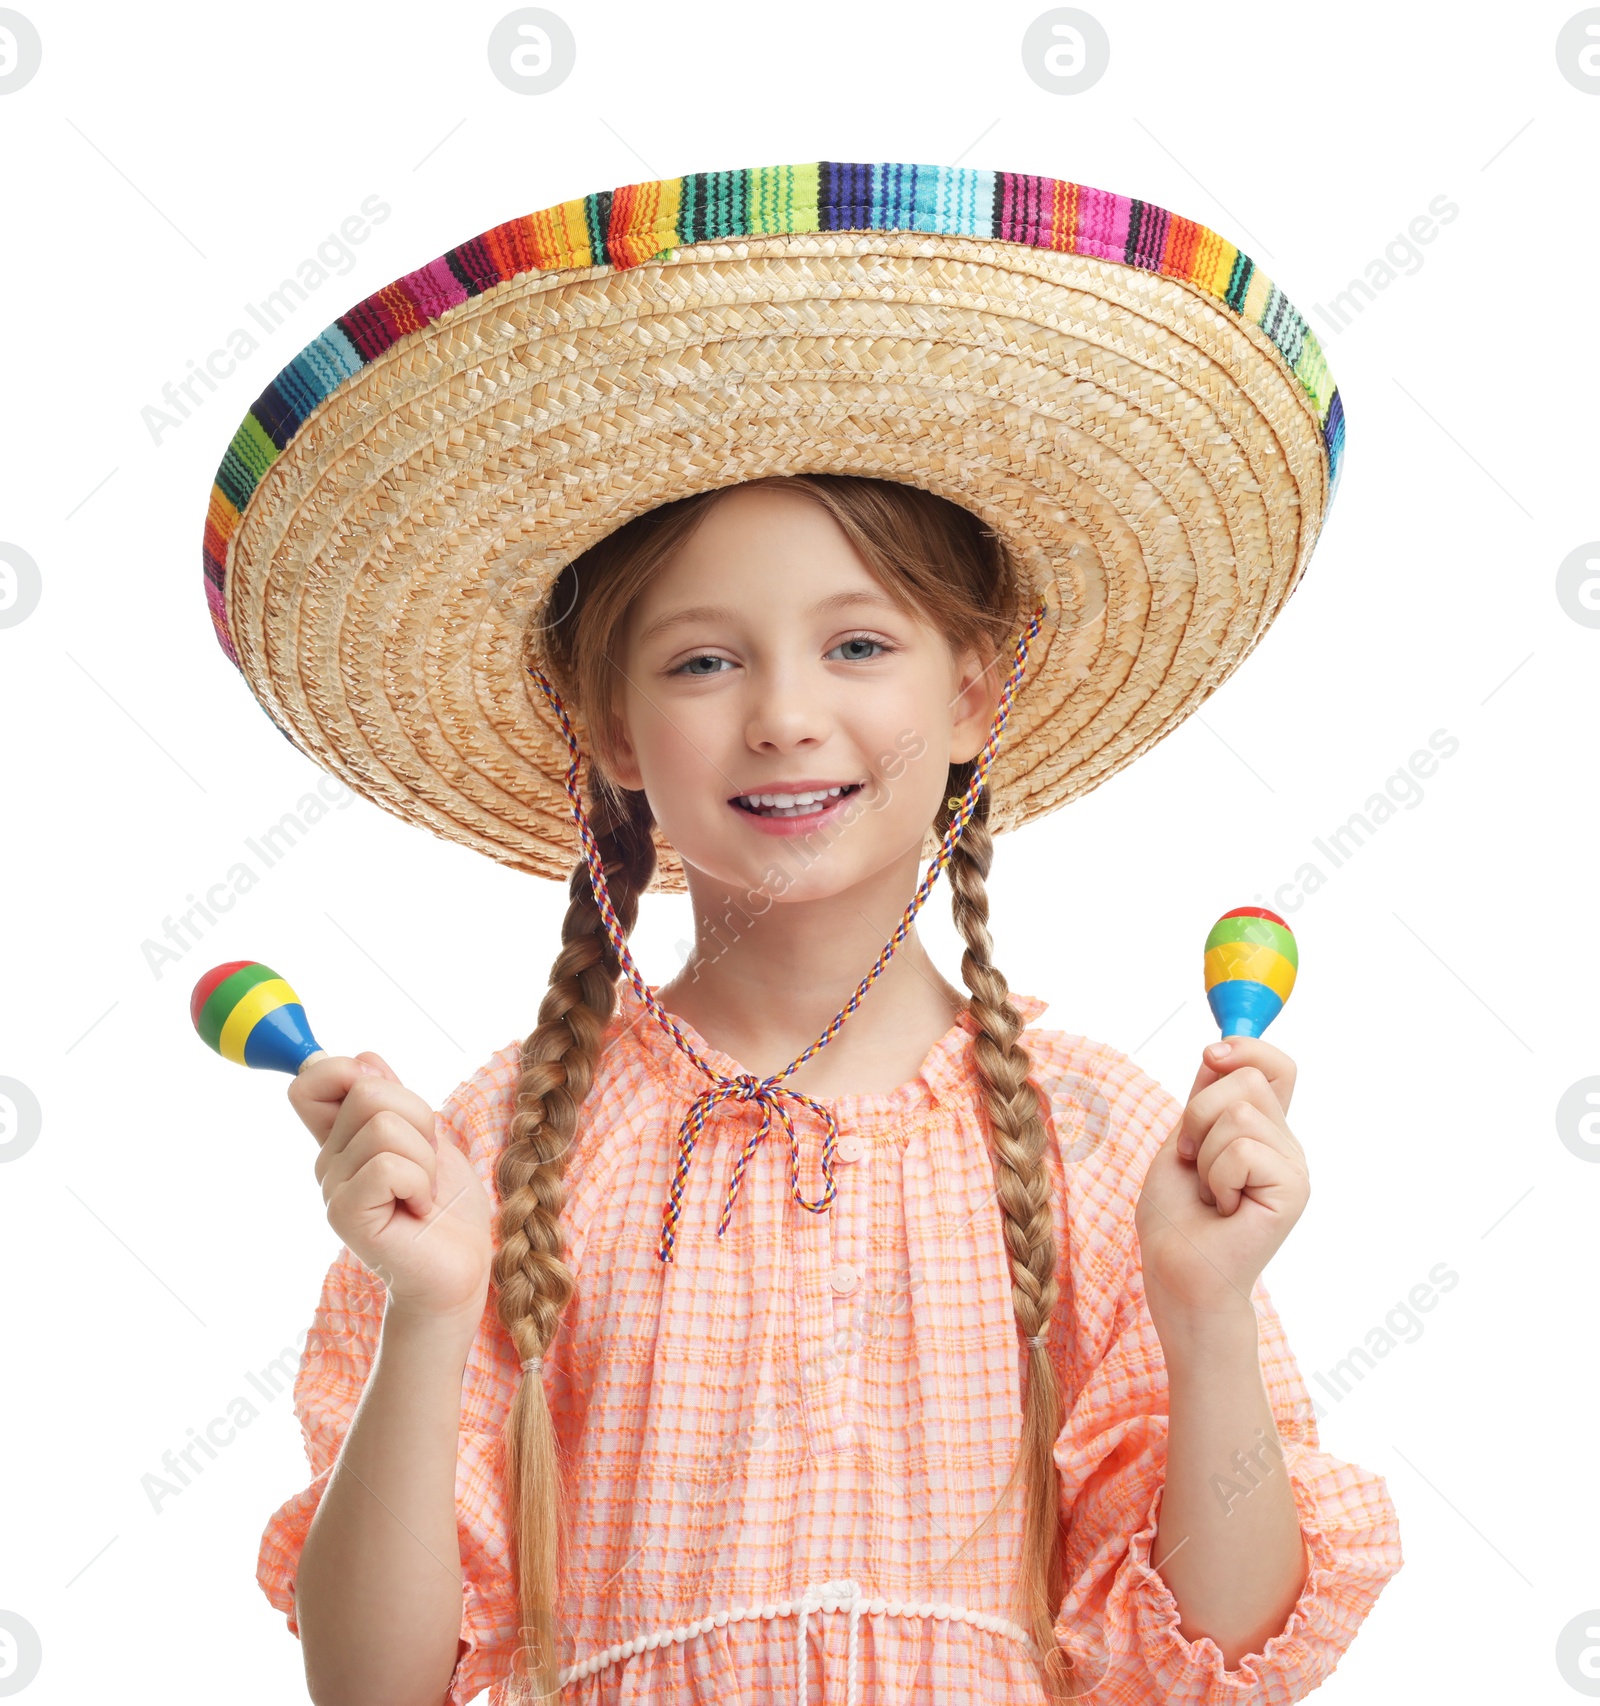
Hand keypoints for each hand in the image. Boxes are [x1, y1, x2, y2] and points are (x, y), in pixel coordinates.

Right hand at [287, 1052, 492, 1321]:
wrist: (460, 1268)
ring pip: (385, 1126)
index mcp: (343, 1138)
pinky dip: (420, 1183)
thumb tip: (362, 1059)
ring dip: (424, 1157)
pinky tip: (417, 1209)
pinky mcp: (345, 1215)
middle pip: (367, 1091)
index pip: (311, 1081)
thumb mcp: (427, 1136)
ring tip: (422, 1191)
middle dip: (419, 1119)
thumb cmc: (447, 1206)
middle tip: (425, 1164)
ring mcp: (333, 1189)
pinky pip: (389, 1166)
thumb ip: (392, 1100)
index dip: (348, 1072)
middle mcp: (329, 1161)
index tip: (388, 1102)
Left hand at [1134, 1037, 1308, 1323]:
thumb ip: (1207, 1096)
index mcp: (1262, 1131)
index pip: (1275, 1066)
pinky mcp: (1293, 1190)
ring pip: (1239, 1111)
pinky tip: (1222, 1209)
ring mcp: (1294, 1167)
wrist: (1178, 1273)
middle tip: (1194, 1164)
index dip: (1247, 1048)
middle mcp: (1285, 1145)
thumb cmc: (1176, 1217)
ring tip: (1209, 1192)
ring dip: (1202, 1152)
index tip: (1212, 1056)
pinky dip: (1214, 1177)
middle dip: (1198, 1115)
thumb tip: (1220, 1048)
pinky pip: (1242, 1149)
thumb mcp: (1183, 1139)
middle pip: (1247, 1078)